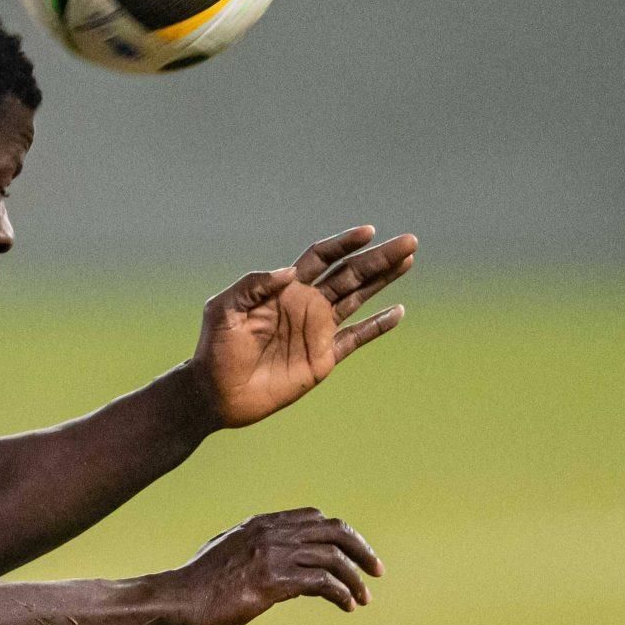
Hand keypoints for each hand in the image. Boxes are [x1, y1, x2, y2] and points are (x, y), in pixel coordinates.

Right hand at [158, 509, 384, 624]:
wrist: (176, 601)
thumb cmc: (197, 584)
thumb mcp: (227, 553)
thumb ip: (252, 547)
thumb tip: (271, 556)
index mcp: (262, 524)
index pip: (316, 518)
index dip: (341, 534)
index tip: (354, 554)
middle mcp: (271, 533)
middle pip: (333, 530)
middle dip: (361, 550)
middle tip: (376, 571)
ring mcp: (271, 555)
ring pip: (332, 558)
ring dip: (355, 579)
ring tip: (364, 598)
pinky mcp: (271, 582)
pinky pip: (321, 582)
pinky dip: (341, 594)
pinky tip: (347, 607)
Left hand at [191, 226, 416, 428]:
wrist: (217, 392)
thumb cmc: (216, 348)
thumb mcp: (224, 309)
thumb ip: (253, 285)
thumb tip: (289, 272)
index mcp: (285, 288)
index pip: (322, 257)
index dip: (345, 243)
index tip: (369, 232)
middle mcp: (306, 304)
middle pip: (350, 273)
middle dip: (379, 258)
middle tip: (409, 242)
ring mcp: (317, 331)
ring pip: (359, 298)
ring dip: (384, 280)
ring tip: (408, 260)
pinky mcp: (323, 358)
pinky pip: (356, 338)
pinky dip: (377, 326)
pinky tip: (397, 312)